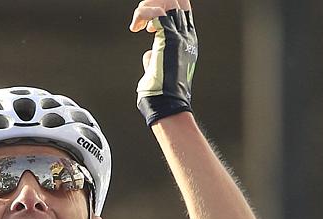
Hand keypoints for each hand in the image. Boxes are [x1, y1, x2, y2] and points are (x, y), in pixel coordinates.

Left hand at [130, 0, 197, 124]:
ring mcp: (180, 37)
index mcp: (186, 42)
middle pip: (176, 2)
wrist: (166, 104)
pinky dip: (143, 14)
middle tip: (141, 18)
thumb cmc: (160, 93)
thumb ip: (155, 59)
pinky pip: (157, 13)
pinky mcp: (170, 40)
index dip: (163, 9)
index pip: (181, 11)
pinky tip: (136, 28)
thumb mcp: (158, 71)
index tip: (146, 26)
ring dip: (148, 7)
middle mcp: (186, 36)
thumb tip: (149, 54)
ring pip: (167, 2)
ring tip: (137, 22)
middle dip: (155, 3)